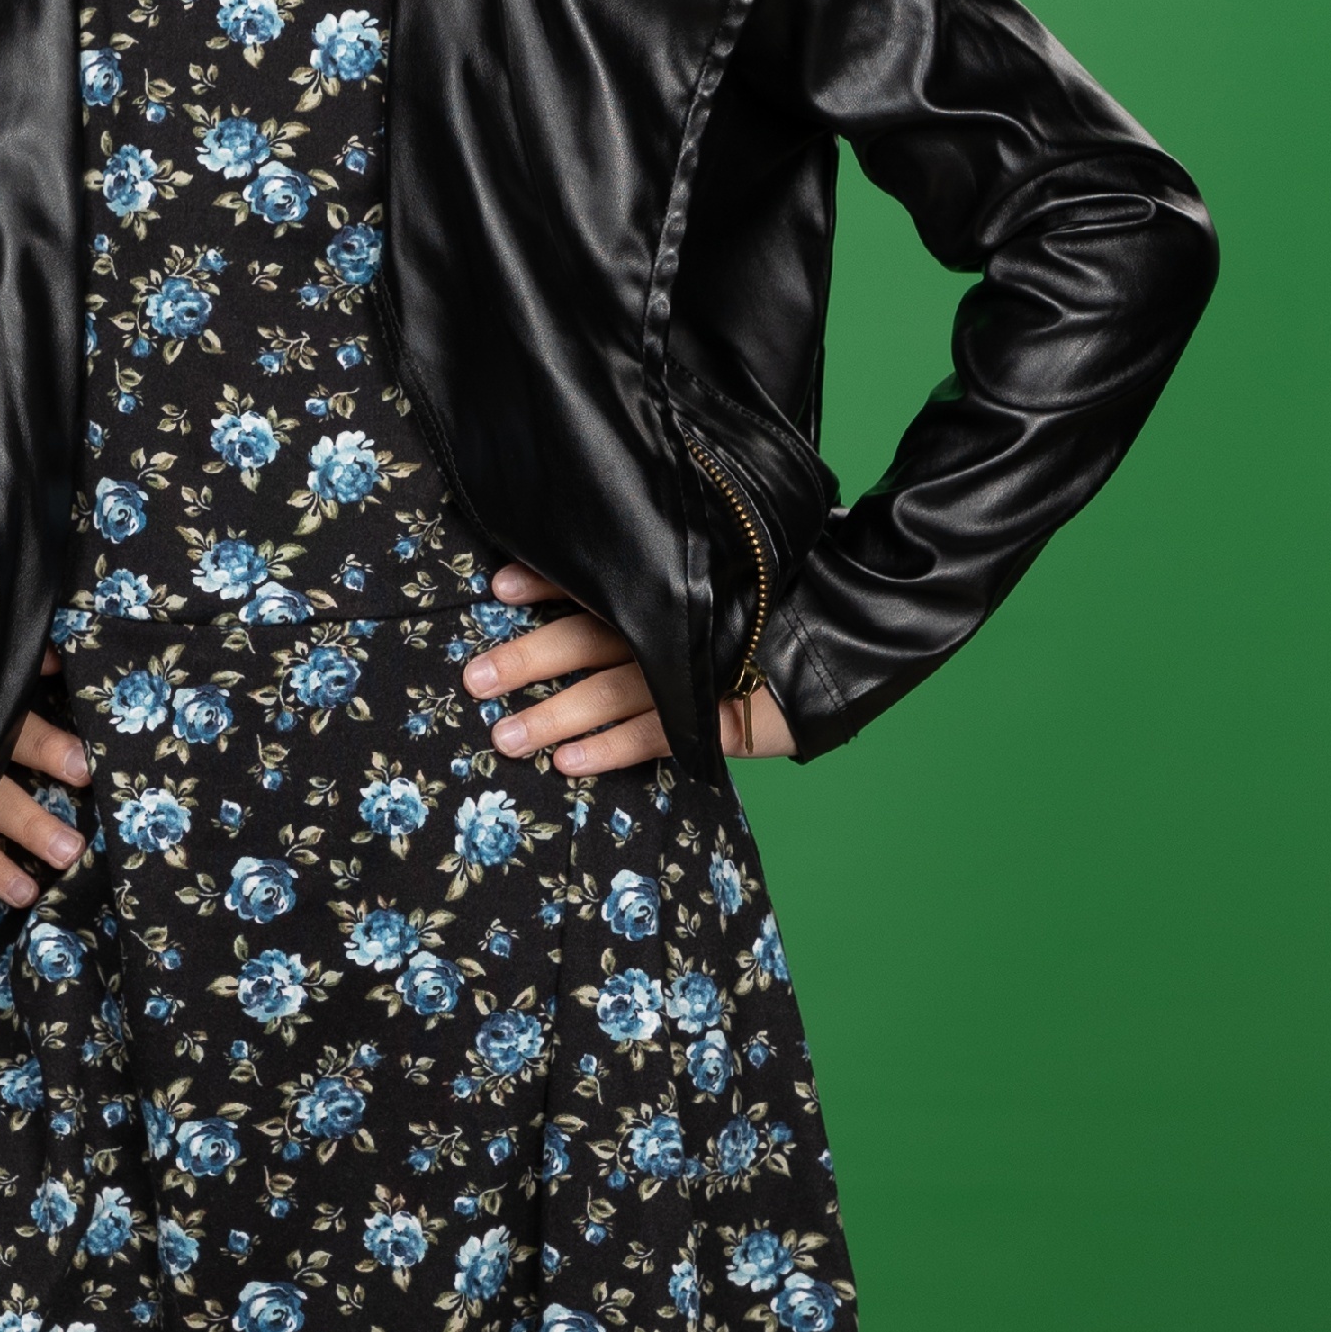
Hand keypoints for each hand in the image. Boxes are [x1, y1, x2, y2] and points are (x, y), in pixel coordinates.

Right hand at [0, 655, 92, 903]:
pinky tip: (25, 890)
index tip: (87, 744)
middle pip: (9, 744)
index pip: (18, 705)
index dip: (51, 721)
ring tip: (69, 851)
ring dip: (32, 828)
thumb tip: (65, 658)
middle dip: (48, 758)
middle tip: (87, 778)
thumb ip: (18, 676)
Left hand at [463, 564, 798, 775]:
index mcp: (671, 582)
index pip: (599, 576)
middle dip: (527, 658)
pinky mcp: (722, 719)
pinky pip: (655, 736)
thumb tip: (590, 572)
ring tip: (505, 736)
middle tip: (474, 679)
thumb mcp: (721, 567)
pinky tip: (566, 763)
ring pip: (611, 691)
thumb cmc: (779, 595)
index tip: (499, 587)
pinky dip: (609, 749)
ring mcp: (697, 671)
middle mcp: (676, 622)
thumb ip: (665, 571)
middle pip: (588, 636)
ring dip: (553, 716)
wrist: (857, 627)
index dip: (547, 580)